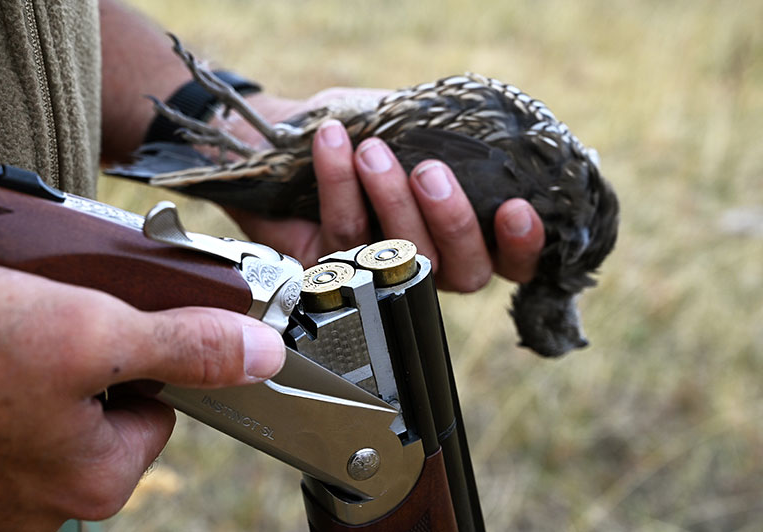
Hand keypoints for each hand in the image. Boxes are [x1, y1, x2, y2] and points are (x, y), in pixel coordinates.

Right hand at [0, 261, 284, 529]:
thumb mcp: (93, 332)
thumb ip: (187, 347)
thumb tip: (265, 356)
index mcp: (89, 483)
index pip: (158, 413)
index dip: (146, 360)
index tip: (113, 327)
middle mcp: (40, 501)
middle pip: (106, 409)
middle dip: (91, 359)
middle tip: (51, 318)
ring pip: (53, 405)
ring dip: (43, 360)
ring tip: (7, 326)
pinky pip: (7, 408)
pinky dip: (2, 373)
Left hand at [224, 91, 544, 291]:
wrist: (289, 132)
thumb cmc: (365, 126)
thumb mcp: (412, 120)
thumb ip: (447, 132)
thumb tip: (484, 126)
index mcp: (463, 234)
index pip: (510, 261)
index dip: (522, 246)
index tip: (516, 208)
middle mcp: (430, 262)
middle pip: (462, 272)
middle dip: (451, 221)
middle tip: (429, 172)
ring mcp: (382, 273)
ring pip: (400, 258)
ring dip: (390, 201)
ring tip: (373, 152)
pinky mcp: (332, 270)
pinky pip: (341, 236)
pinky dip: (338, 184)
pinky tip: (333, 142)